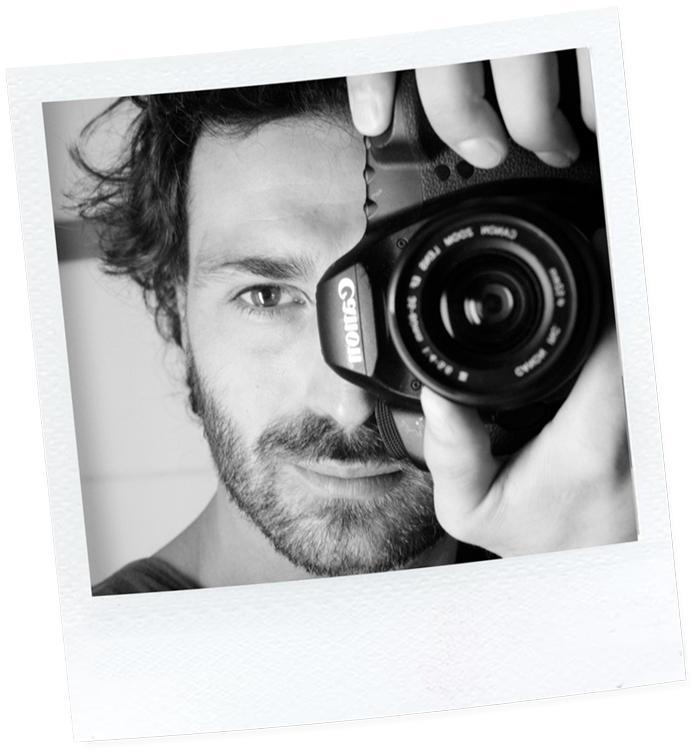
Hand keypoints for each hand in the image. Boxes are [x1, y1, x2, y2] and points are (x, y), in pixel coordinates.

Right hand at [348, 54, 634, 555]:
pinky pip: (642, 362)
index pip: (617, 341)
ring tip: (593, 265)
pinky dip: (625, 332)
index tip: (587, 240)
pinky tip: (599, 319)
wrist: (580, 566)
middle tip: (587, 238)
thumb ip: (449, 454)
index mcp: (591, 444)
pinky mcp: (650, 422)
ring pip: (646, 340)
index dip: (607, 279)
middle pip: (640, 327)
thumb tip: (436, 392)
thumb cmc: (531, 535)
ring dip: (624, 302)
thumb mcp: (469, 509)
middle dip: (615, 278)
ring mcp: (651, 427)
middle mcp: (635, 431)